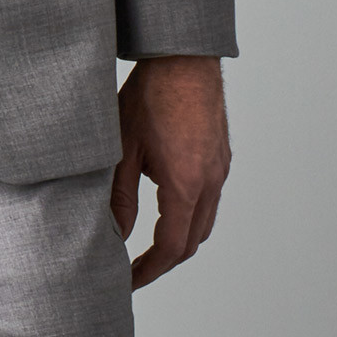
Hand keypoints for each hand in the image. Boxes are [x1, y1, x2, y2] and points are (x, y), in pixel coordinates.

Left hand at [110, 56, 230, 289]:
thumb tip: (116, 234)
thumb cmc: (149, 94)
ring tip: (149, 243)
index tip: (130, 280)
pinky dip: (190, 212)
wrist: (182, 56)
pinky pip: (210, 196)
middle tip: (137, 268)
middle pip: (193, 240)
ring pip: (205, 220)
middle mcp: (211, 181)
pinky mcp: (220, 153)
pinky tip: (166, 203)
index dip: (149, 270)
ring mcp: (219, 167)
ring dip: (180, 237)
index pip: (172, 248)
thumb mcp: (122, 148)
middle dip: (165, 260)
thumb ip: (119, 196)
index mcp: (186, 185)